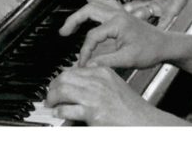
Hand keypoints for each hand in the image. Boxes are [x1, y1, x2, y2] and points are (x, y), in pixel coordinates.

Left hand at [46, 66, 161, 125]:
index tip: (56, 83)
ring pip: (63, 90)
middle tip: (49, 94)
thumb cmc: (130, 107)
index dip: (62, 77)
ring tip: (50, 103)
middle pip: (65, 77)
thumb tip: (78, 85)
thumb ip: (97, 82)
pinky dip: (60, 111)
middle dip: (53, 86)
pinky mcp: (92, 112)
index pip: (75, 69)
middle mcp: (97, 81)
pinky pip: (68, 109)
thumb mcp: (114, 85)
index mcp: (103, 72)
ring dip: (52, 97)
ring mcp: (94, 96)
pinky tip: (58, 113)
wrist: (142, 121)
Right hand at [59, 0, 166, 68]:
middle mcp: (118, 13)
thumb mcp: (128, 59)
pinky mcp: (124, 14)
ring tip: (70, 21)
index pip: (92, 36)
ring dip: (82, 11)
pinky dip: (97, 1)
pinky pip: (107, 2)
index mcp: (118, 23)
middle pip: (89, 11)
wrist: (165, 45)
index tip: (83, 64)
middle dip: (74, 20)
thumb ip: (106, 61)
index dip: (85, 51)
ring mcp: (121, 12)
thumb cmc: (151, 50)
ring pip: (97, 4)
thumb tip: (88, 65)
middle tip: (63, 32)